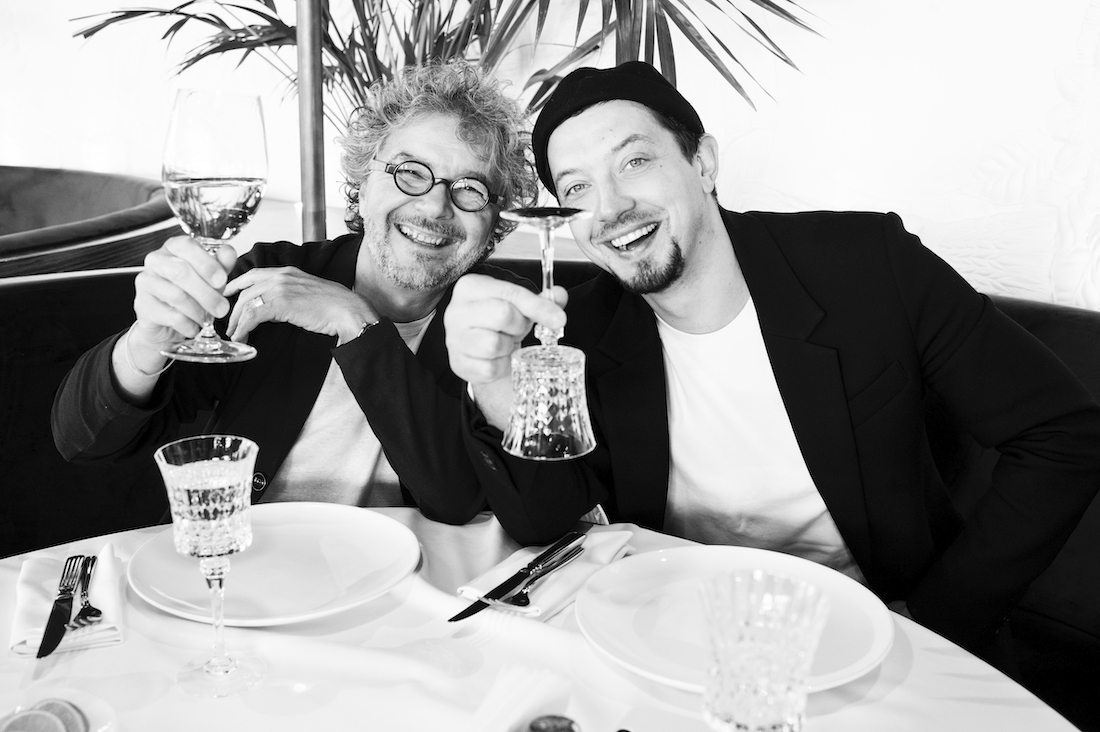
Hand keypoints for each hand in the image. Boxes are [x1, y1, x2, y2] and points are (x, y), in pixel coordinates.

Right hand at [130, 236, 235, 352]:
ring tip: (207, 319)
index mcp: (174, 248)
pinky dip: (188, 324)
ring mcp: (146, 282)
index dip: (207, 264)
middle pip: (181, 272)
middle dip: (206, 293)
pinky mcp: (142, 305)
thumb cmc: (191, 293)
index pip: (187, 246)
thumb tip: (228, 252)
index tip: (221, 280)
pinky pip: (170, 315)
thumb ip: (221, 264)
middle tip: (222, 308)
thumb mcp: (211, 278)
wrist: (167, 322)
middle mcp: (156, 260)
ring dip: (198, 311)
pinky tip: (193, 327)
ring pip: (176, 295)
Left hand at [224, 266, 376, 343]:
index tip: (225, 295)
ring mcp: (279, 288)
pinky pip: (253, 315)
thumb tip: (272, 309)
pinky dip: (243, 328)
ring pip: (246, 303)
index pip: (252, 275)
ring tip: (234, 334)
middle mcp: (280, 276)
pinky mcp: (280, 303)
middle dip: (232, 309)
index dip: (235, 285)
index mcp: (286, 271)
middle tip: (228, 324)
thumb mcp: (305, 292)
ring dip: (236, 321)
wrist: (346, 310)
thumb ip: (287, 295)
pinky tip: (242, 337)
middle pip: (245, 291)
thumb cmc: (332, 306)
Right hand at [444, 274, 567, 384]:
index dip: (539, 307)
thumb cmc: (498, 320)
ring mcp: (454, 339)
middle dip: (519, 325)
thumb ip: (542, 299)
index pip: (511, 294)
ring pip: (494, 344)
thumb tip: (559, 295)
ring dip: (508, 346)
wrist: (478, 346)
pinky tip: (497, 358)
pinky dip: (500, 366)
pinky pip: (490, 368)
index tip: (559, 319)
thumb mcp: (519, 304)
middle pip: (502, 315)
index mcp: (470, 286)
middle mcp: (456, 311)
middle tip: (518, 328)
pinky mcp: (458, 363)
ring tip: (504, 341)